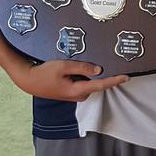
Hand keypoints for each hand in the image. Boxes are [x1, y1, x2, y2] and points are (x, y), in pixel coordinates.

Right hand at [12, 59, 128, 100]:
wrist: (29, 81)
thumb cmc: (44, 73)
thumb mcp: (63, 66)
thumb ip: (82, 68)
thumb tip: (98, 70)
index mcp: (78, 90)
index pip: (101, 85)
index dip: (115, 80)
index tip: (126, 77)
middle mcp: (79, 95)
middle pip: (96, 83)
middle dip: (100, 73)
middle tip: (102, 60)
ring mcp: (75, 94)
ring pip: (88, 82)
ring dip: (88, 73)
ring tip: (79, 63)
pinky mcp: (71, 91)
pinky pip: (82, 82)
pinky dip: (82, 75)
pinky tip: (74, 68)